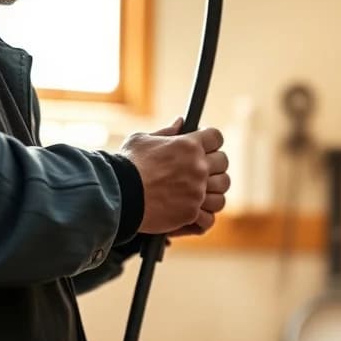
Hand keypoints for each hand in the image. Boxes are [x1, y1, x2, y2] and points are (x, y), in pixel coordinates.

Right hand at [119, 118, 229, 234]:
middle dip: (214, 165)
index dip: (211, 140)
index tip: (205, 145)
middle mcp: (198, 167)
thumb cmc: (126, 165)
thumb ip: (166, 131)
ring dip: (212, 193)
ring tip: (199, 194)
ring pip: (221, 193)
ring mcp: (197, 191)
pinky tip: (196, 215)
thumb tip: (181, 122)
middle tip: (201, 170)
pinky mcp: (191, 212)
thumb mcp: (142, 140)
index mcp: (189, 145)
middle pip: (223, 163)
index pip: (216, 137)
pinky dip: (204, 218)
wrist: (118, 194)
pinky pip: (209, 218)